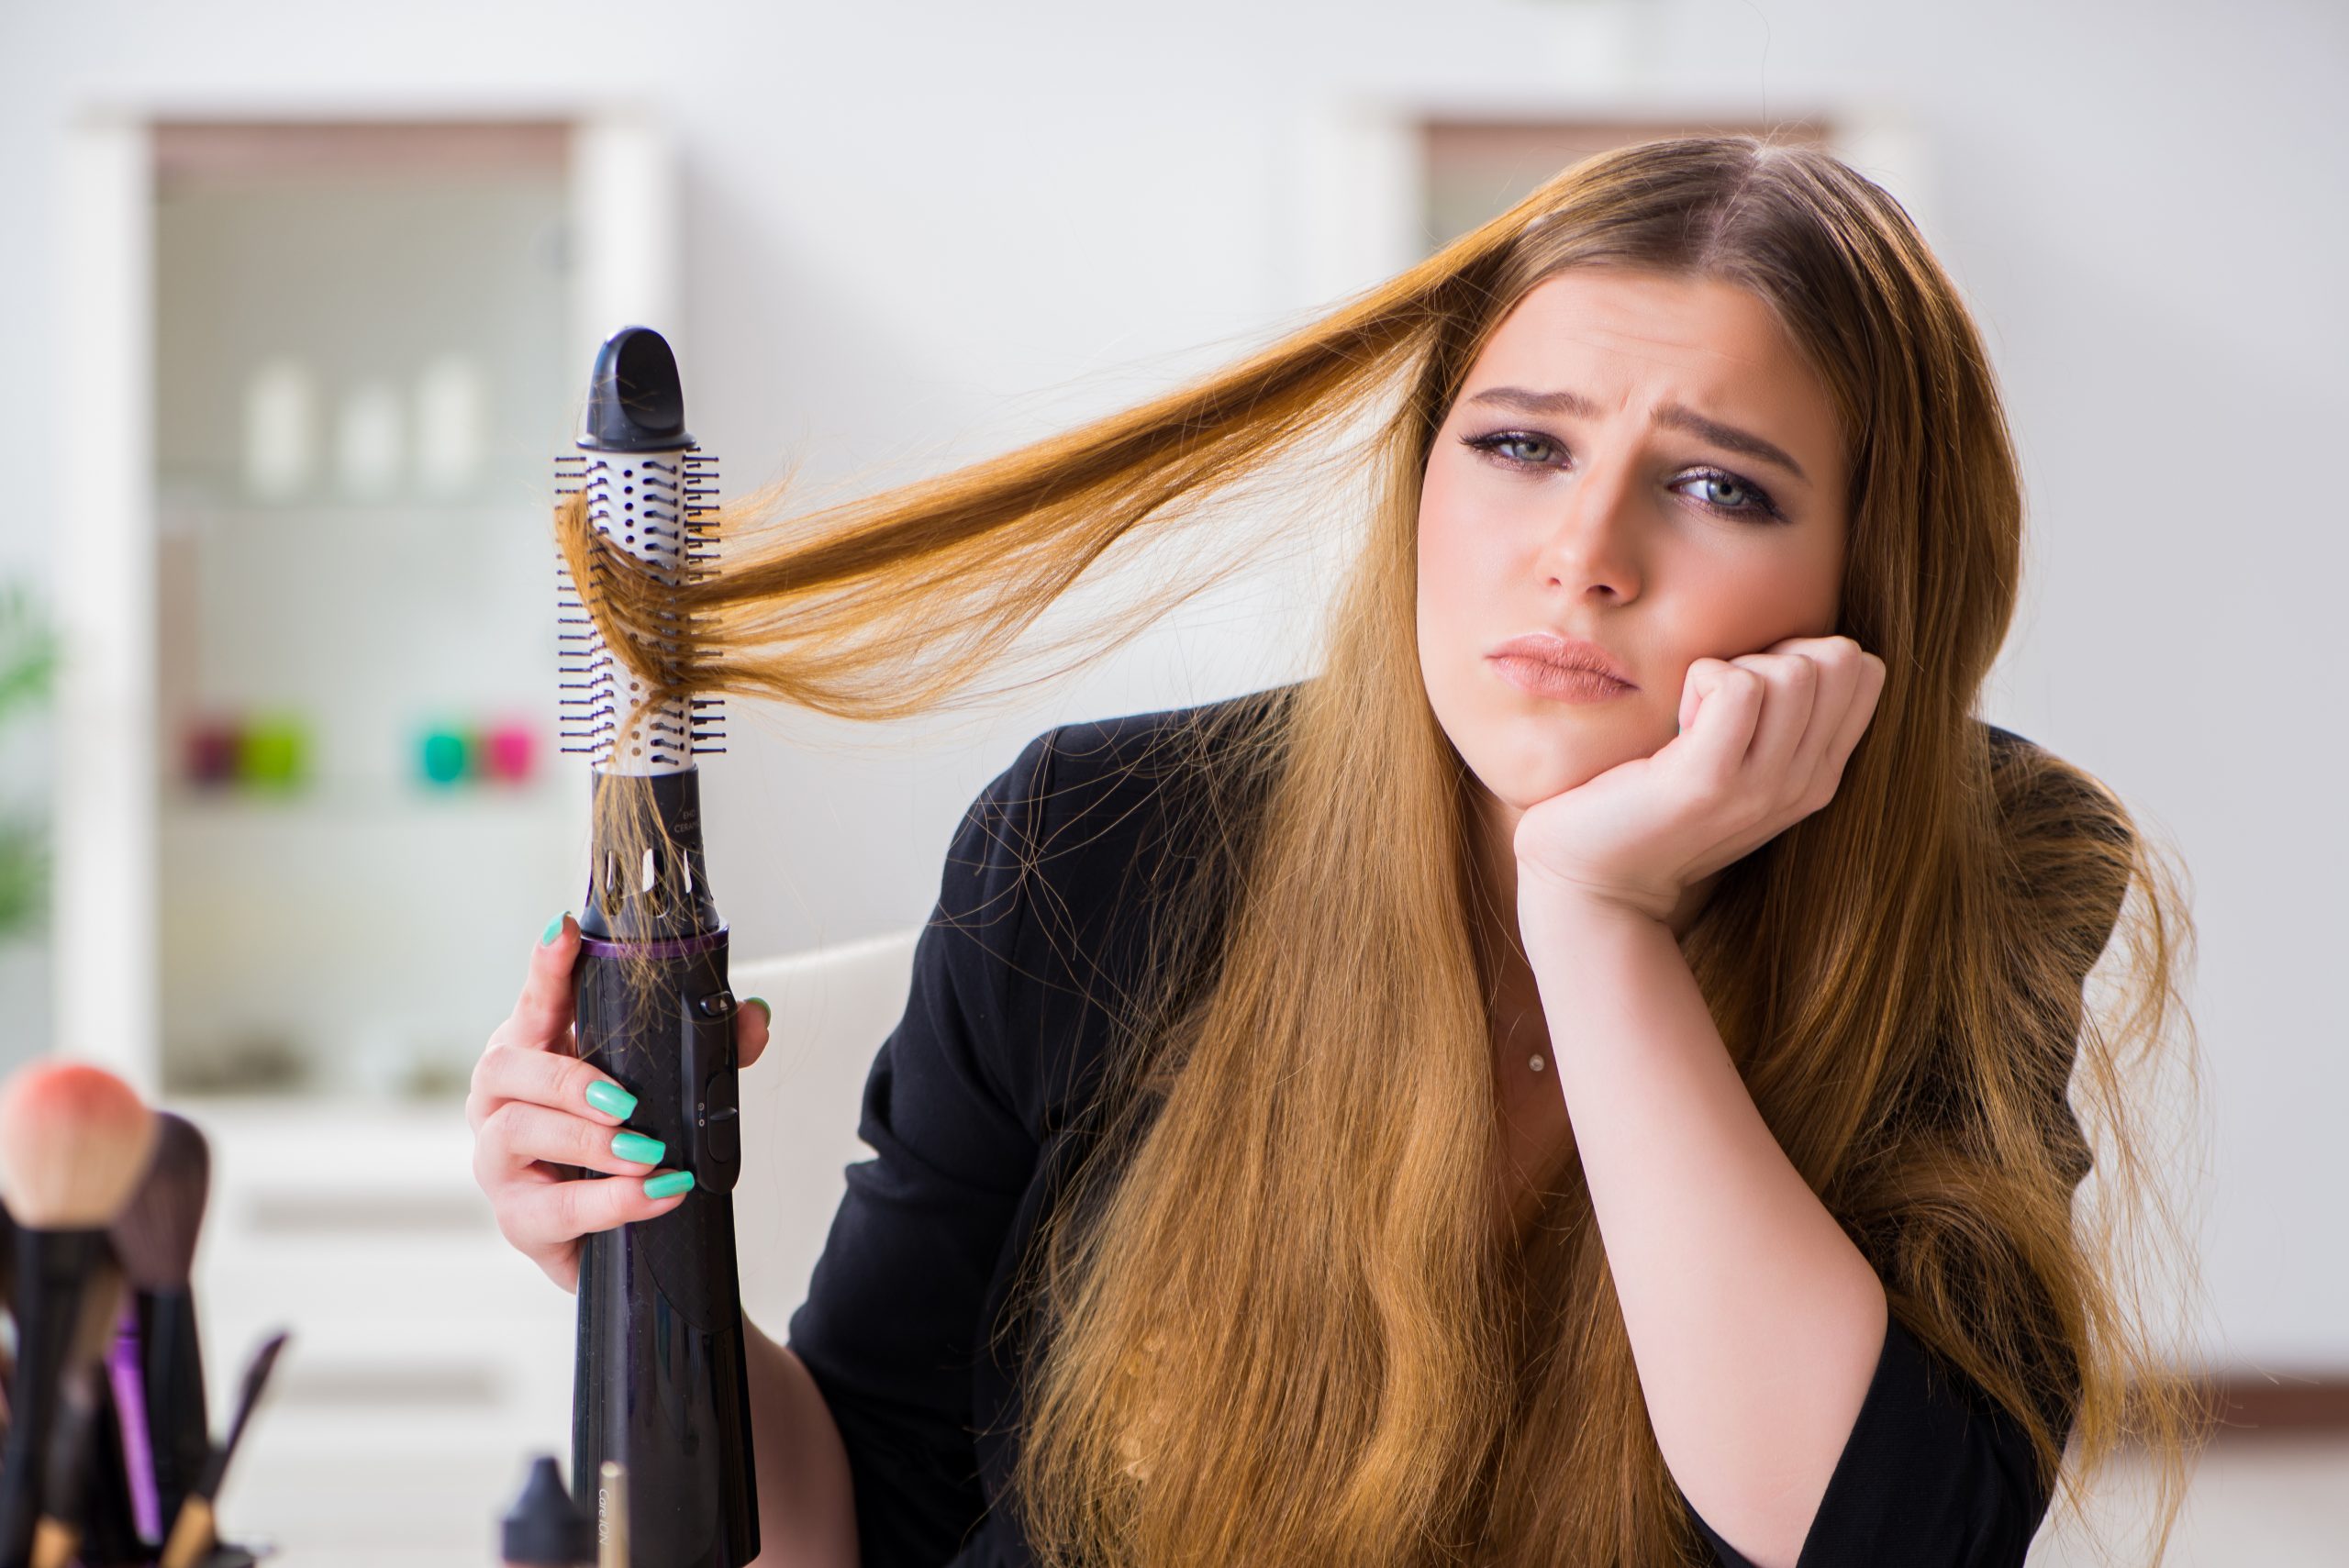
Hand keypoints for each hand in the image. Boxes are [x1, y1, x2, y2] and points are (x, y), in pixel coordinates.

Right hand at [468, 913, 772, 1291]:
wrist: (616, 1238)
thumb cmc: (621, 1145)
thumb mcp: (665, 1089)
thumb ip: (708, 1049)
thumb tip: (754, 1017)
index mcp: (535, 1051)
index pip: (535, 1000)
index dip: (545, 966)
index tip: (561, 929)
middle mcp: (501, 1100)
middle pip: (507, 1065)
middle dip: (569, 1078)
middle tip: (627, 1101)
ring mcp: (499, 1160)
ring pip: (518, 1131)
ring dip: (588, 1141)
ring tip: (646, 1153)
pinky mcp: (518, 1218)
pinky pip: (552, 1207)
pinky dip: (611, 1201)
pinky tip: (655, 1195)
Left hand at [1512, 634, 1885, 924]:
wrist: (1593, 880)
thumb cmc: (1652, 805)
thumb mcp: (1738, 761)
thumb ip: (1780, 717)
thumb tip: (1800, 645)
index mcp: (1818, 773)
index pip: (1864, 670)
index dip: (1805, 654)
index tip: (1748, 691)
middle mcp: (1804, 783)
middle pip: (1836, 660)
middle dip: (1772, 654)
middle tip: (1716, 701)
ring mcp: (1762, 786)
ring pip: (1793, 671)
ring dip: (1733, 669)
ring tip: (1693, 718)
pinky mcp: (1710, 780)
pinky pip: (1738, 687)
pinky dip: (1701, 678)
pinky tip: (1676, 723)